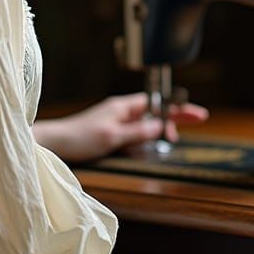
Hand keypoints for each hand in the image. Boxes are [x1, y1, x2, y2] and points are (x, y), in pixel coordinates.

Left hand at [33, 92, 208, 162]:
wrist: (55, 144)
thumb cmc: (79, 137)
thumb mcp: (113, 136)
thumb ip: (138, 132)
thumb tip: (160, 127)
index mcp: (123, 106)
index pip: (157, 103)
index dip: (177, 108)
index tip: (198, 115)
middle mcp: (121, 111)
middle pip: (154, 114)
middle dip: (169, 123)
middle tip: (178, 138)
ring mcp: (115, 122)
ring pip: (144, 127)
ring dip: (153, 135)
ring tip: (161, 144)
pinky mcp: (110, 133)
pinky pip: (134, 135)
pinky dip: (142, 142)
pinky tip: (141, 150)